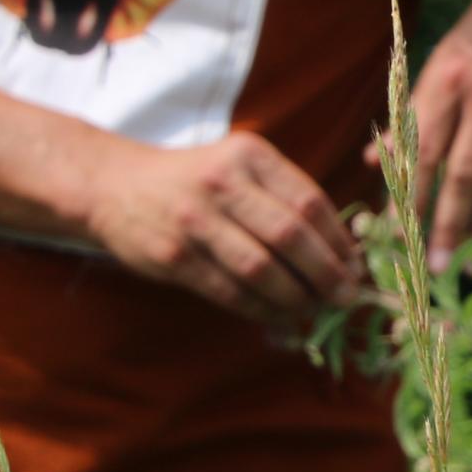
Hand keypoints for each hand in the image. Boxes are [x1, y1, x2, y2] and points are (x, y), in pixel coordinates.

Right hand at [84, 130, 361, 326]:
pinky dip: (261, 310)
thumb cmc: (195, 180)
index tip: (355, 265)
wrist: (115, 185)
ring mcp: (195, 221)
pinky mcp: (174, 256)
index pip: (308, 201)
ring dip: (296, 297)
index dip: (338, 240)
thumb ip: (283, 197)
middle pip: (290, 236)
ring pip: (261, 269)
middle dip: (327, 273)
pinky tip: (278, 316)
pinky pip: (229, 291)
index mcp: (250, 155)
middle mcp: (223, 183)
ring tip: (314, 309)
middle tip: (346, 296)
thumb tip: (340, 249)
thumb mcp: (239, 166)